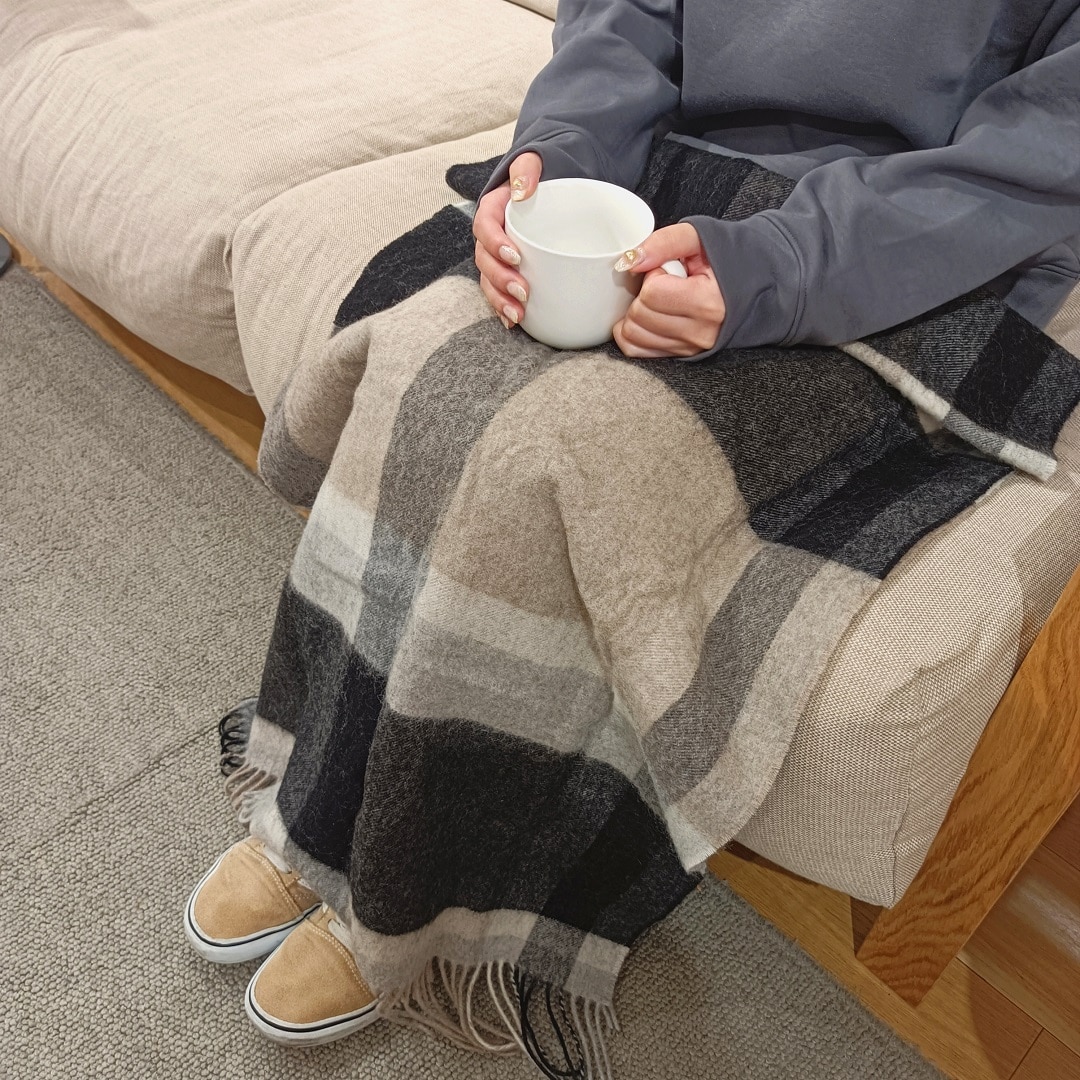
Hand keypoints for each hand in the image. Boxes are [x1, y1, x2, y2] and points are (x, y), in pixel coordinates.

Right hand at [472, 152, 542, 327]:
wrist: (551, 188)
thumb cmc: (543, 177)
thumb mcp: (535, 161)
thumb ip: (527, 168)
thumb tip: (522, 190)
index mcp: (493, 210)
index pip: (484, 227)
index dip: (495, 244)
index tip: (515, 256)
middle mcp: (491, 236)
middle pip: (484, 260)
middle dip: (499, 279)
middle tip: (521, 292)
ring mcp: (497, 256)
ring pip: (489, 280)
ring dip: (499, 300)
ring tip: (517, 314)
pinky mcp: (507, 271)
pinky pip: (498, 292)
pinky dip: (503, 308)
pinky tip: (513, 322)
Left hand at [613, 223, 725, 357]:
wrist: (754, 281)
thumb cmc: (728, 258)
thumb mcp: (699, 237)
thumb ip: (664, 242)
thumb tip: (630, 260)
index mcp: (708, 302)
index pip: (652, 293)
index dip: (654, 274)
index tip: (669, 270)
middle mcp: (700, 332)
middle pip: (639, 316)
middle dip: (643, 294)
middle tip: (665, 283)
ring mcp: (690, 347)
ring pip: (633, 335)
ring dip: (636, 312)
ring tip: (661, 299)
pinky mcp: (681, 354)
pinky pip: (637, 349)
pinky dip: (635, 331)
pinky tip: (649, 315)